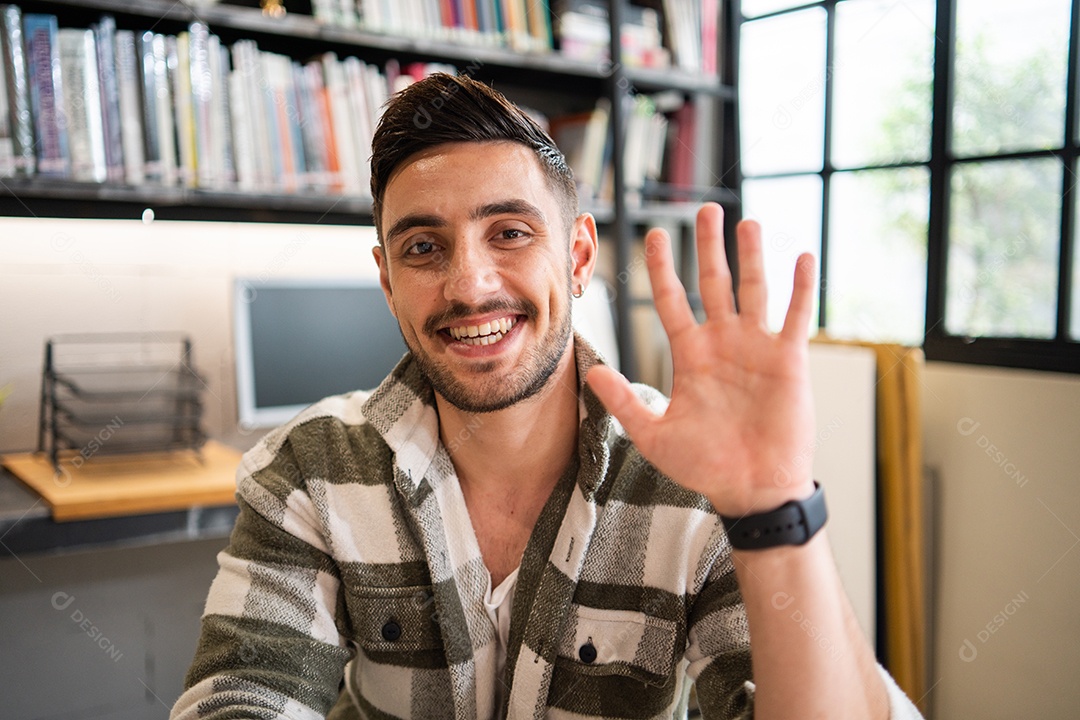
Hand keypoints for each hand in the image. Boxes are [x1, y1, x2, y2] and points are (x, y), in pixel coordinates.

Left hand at [586, 203, 816, 516]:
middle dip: (707, 247)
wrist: (751, 489)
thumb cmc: (704, 466)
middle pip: (713, 283)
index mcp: (691, 356)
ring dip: (751, 256)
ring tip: (747, 222)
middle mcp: (723, 344)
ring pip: (754, 290)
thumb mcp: (654, 434)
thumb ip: (625, 401)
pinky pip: (795, 316)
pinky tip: (802, 255)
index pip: (672, 301)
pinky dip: (800, 286)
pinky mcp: (789, 360)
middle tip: (704, 209)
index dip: (663, 269)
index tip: (653, 236)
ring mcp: (756, 348)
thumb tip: (592, 371)